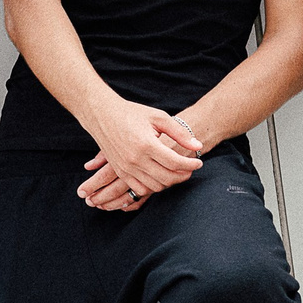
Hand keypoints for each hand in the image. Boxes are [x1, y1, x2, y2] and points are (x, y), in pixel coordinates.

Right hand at [78, 102, 204, 209]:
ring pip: (155, 186)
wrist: (102, 116)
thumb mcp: (159, 117)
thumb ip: (179, 132)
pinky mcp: (121, 172)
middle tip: (191, 168)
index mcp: (146, 144)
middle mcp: (135, 159)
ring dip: (170, 182)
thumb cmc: (132, 113)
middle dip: (183, 175)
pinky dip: (154, 187)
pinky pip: (140, 189)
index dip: (190, 164)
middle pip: (167, 177)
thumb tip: (198, 145)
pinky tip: (161, 177)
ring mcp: (126, 168)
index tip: (199, 162)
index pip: (175, 162)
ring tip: (178, 173)